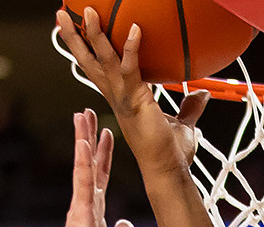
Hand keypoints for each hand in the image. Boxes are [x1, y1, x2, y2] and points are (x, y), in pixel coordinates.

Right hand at [54, 7, 206, 172]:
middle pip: (89, 62)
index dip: (85, 50)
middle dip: (74, 38)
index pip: (98, 69)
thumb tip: (202, 93)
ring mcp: (123, 99)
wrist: (168, 172)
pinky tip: (135, 28)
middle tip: (61, 14)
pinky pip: (130, 70)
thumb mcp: (182, 124)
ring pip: (102, 62)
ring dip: (94, 35)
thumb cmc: (171, 154)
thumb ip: (189, 107)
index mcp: (122, 99)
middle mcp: (116, 97)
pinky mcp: (135, 101)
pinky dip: (131, 49)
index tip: (76, 29)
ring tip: (88, 10)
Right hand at [54, 109, 135, 226]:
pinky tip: (83, 140)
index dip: (104, 153)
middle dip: (90, 136)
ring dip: (83, 138)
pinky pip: (81, 178)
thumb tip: (127, 225)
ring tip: (82, 114)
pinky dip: (82, 159)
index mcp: (94, 207)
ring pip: (82, 163)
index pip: (100, 173)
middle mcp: (86, 200)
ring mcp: (81, 202)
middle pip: (89, 161)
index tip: (107, 133)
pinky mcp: (80, 208)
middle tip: (89, 112)